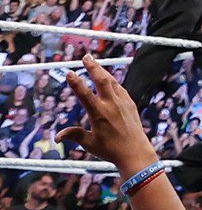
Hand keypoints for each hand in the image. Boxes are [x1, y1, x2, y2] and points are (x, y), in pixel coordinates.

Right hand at [58, 56, 160, 174]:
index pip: (85, 95)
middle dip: (93, 67)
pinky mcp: (131, 105)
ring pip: (112, 82)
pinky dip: (112, 81)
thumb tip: (56, 136)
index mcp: (99, 114)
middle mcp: (112, 106)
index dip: (76, 83)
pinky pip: (120, 89)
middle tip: (86, 56)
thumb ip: (74, 135)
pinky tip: (108, 78)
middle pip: (102, 81)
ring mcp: (123, 104)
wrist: (136, 153)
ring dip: (103, 71)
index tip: (70, 72)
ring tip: (94, 63)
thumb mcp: (89, 143)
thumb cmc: (111, 150)